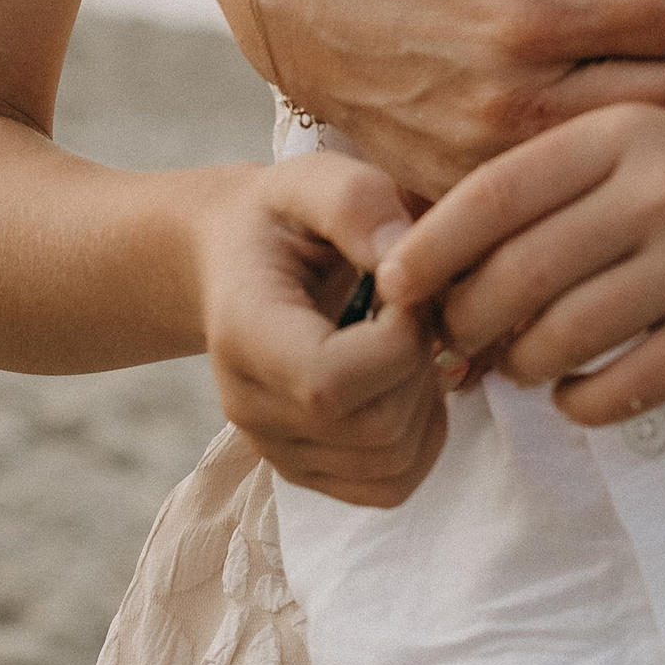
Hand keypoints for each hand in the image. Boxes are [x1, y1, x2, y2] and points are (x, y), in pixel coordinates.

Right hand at [195, 155, 451, 510]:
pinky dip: (422, 438)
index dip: (399, 340)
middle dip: (420, 364)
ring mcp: (278, 450)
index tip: (407, 285)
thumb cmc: (282, 216)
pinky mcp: (309, 470)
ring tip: (406, 339)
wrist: (237, 261)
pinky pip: (390, 486)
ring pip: (393, 463)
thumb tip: (405, 257)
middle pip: (375, 429)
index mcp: (245, 338)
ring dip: (427, 399)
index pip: (330, 383)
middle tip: (414, 308)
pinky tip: (407, 379)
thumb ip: (356, 202)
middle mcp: (251, 410)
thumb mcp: (311, 179)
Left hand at [385, 104, 664, 428]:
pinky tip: (579, 394)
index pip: (494, 194)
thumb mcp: (639, 148)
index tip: (393, 291)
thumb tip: (439, 266)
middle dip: (469, 324)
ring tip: (524, 367)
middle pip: (518, 274)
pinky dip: (583, 404)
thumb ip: (552, 191)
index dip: (430, 250)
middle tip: (461, 347)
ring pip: (565, 335)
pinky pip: (627, 386)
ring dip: (523, 367)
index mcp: (621, 132)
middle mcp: (657, 186)